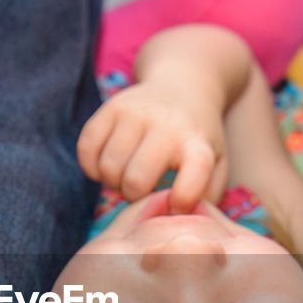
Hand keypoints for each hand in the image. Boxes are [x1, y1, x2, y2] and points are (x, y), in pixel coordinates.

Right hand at [76, 80, 227, 212]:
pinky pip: (86, 149)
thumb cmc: (197, 138)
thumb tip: (179, 217)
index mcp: (198, 145)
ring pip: (108, 167)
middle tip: (142, 190)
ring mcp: (137, 113)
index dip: (177, 205)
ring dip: (113, 182)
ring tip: (127, 176)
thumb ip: (206, 196)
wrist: (183, 85)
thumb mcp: (216, 164)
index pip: (187, 187)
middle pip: (134, 182)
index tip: (175, 204)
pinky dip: (92, 167)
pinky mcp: (112, 106)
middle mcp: (167, 126)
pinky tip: (107, 165)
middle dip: (133, 196)